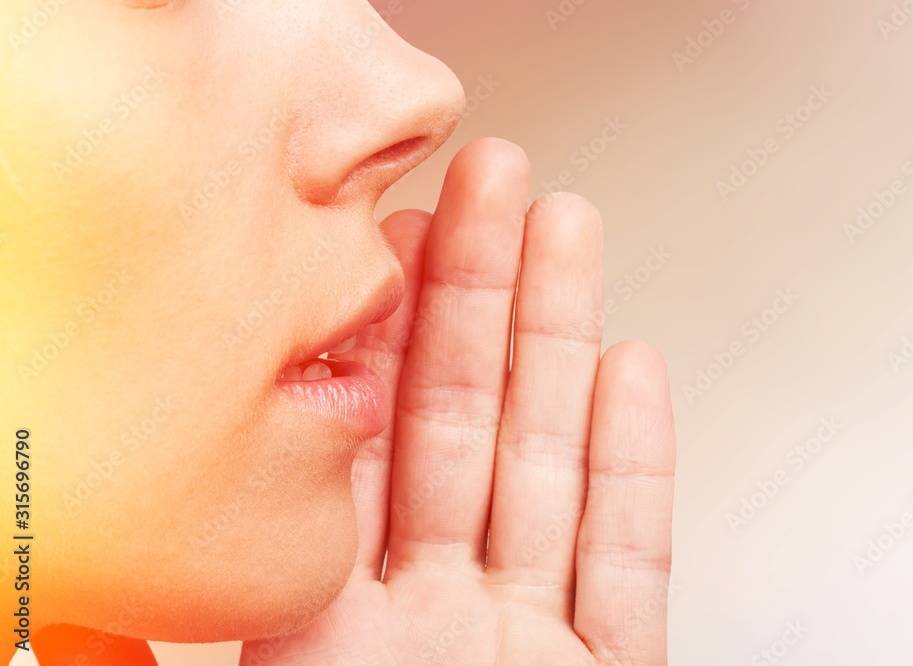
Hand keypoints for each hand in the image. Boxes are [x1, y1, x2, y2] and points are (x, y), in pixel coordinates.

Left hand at [240, 138, 675, 665]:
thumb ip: (281, 566)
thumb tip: (262, 455)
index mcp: (349, 624)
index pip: (375, 445)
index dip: (395, 330)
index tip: (401, 233)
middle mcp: (441, 618)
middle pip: (471, 428)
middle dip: (486, 295)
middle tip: (492, 184)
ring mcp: (529, 638)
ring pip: (552, 466)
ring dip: (562, 342)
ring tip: (564, 231)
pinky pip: (632, 559)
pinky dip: (638, 464)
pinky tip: (630, 370)